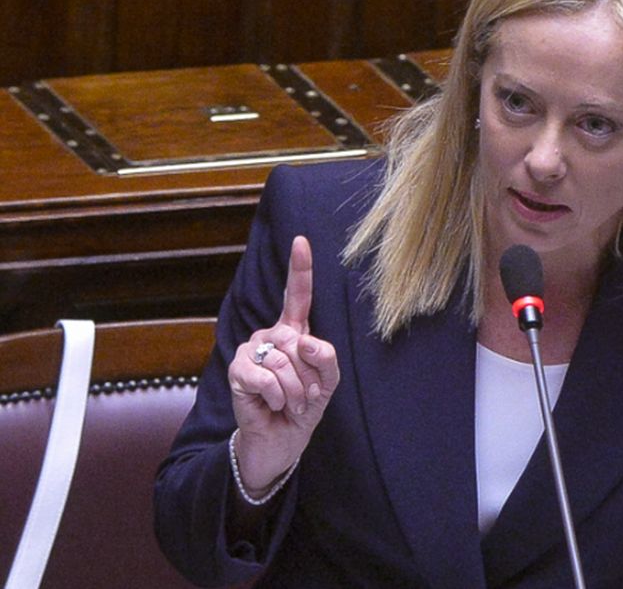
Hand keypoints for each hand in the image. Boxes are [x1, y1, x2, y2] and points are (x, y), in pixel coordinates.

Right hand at [227, 236, 339, 494]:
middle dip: (310, 375)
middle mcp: (270, 335)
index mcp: (293, 332)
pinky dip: (277, 396)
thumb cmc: (303, 407)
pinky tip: (273, 405)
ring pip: (284, 361)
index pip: (297, 296)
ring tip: (290, 403)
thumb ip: (325, 358)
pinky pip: (266, 377)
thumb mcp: (327, 383)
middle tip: (305, 395)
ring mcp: (251, 350)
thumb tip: (303, 339)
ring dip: (295, 391)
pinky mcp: (237, 371)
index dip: (300, 268)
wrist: (279, 441)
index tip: (301, 240)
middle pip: (300, 341)